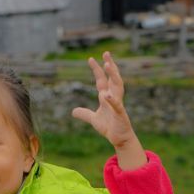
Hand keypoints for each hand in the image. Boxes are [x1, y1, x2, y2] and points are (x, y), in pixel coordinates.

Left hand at [71, 52, 145, 168]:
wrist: (120, 140)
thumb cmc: (110, 128)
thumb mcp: (93, 120)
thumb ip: (84, 114)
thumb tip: (73, 111)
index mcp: (107, 97)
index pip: (102, 80)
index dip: (97, 70)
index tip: (90, 59)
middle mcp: (113, 97)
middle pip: (113, 78)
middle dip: (110, 66)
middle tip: (106, 53)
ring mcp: (118, 105)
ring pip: (117, 87)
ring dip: (114, 75)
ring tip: (108, 65)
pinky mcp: (120, 115)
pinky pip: (117, 106)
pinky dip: (112, 100)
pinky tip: (106, 96)